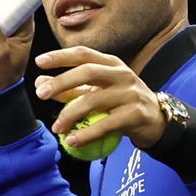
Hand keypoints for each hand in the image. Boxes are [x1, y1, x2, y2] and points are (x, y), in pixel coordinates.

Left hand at [34, 46, 166, 148]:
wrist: (156, 121)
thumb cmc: (122, 103)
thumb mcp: (98, 92)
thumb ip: (71, 89)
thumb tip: (41, 84)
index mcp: (111, 63)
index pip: (84, 54)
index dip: (61, 56)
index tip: (39, 62)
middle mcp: (122, 74)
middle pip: (88, 72)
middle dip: (62, 82)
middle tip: (42, 94)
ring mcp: (130, 93)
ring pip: (94, 100)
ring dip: (71, 114)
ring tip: (57, 127)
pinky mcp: (135, 114)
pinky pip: (106, 124)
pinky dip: (86, 134)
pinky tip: (72, 140)